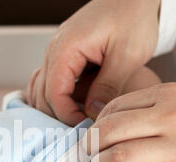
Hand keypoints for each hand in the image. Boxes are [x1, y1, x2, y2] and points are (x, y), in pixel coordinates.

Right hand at [26, 0, 160, 125]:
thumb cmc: (133, 16)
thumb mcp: (127, 55)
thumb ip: (108, 86)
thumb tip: (93, 114)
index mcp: (65, 49)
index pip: (53, 94)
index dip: (67, 116)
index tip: (87, 128)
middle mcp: (55, 51)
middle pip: (42, 96)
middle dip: (60, 116)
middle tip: (83, 130)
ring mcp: (58, 53)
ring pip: (44, 90)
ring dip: (58, 108)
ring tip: (80, 121)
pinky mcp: (67, 56)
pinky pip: (53, 82)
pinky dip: (60, 97)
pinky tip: (77, 106)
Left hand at [86, 82, 175, 161]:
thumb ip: (153, 112)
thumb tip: (111, 127)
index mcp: (170, 96)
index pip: (115, 108)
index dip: (94, 127)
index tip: (87, 141)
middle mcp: (173, 118)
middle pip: (111, 130)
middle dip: (88, 148)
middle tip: (80, 159)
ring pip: (120, 158)